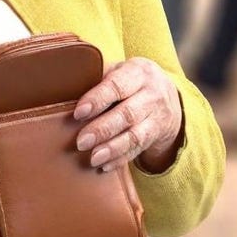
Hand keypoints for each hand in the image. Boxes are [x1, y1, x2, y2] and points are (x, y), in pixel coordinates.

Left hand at [74, 57, 183, 174]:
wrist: (169, 93)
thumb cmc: (131, 80)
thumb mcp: (121, 70)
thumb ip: (99, 78)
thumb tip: (67, 90)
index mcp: (138, 72)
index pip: (117, 86)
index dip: (97, 99)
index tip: (78, 113)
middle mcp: (151, 94)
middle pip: (127, 114)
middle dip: (102, 129)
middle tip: (81, 142)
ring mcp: (158, 117)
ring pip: (136, 135)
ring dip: (113, 149)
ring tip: (93, 158)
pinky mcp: (158, 136)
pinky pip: (139, 149)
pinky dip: (121, 159)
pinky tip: (105, 166)